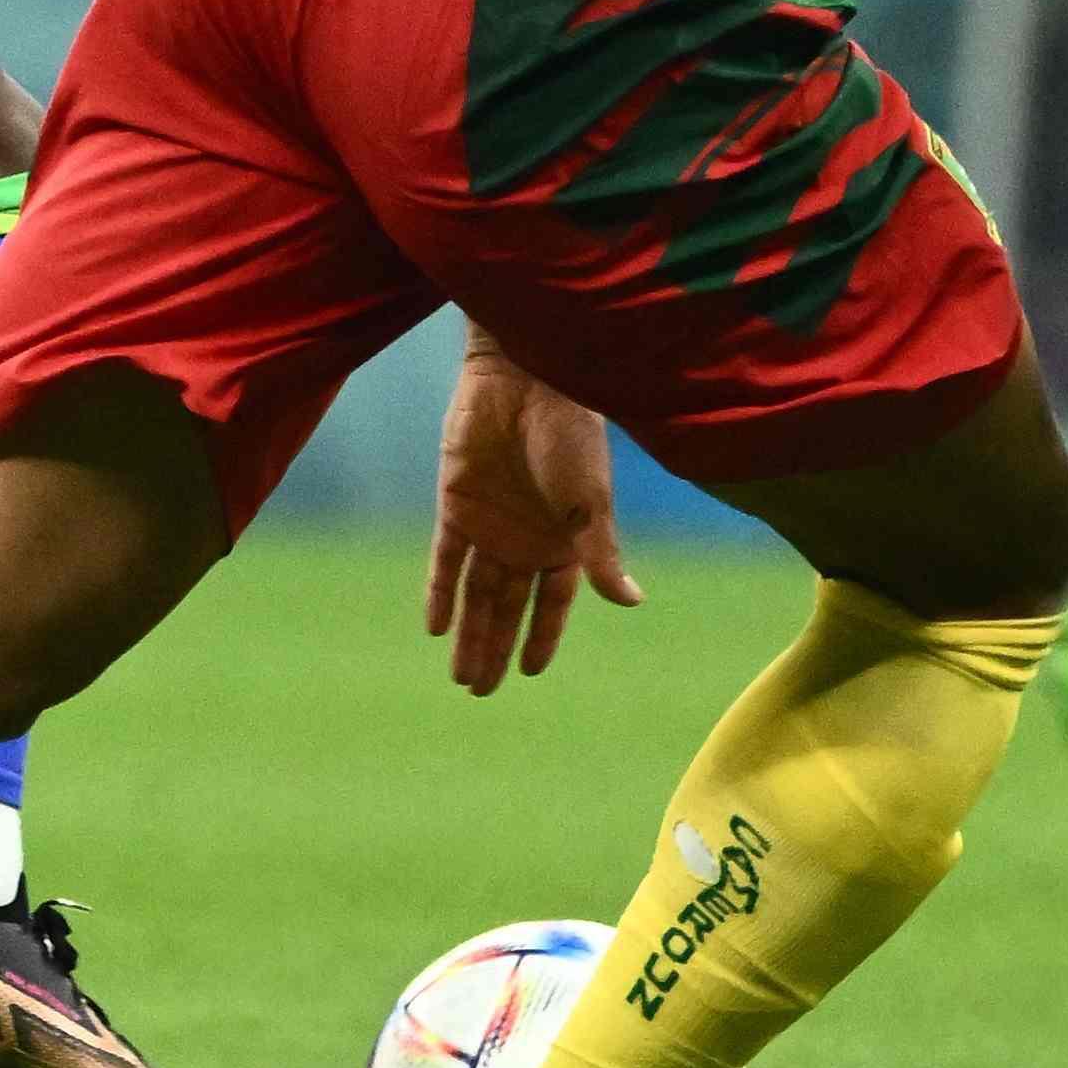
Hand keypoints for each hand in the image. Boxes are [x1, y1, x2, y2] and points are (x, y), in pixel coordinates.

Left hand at [424, 337, 639, 694]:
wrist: (525, 377)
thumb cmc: (571, 433)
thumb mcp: (590, 500)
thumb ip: (601, 554)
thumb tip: (632, 603)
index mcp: (565, 540)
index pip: (552, 603)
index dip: (542, 638)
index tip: (529, 674)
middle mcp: (526, 538)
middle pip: (508, 606)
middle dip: (496, 648)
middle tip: (480, 691)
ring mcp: (489, 523)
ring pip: (475, 592)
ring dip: (467, 632)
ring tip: (460, 675)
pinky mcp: (455, 503)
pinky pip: (444, 560)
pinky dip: (439, 592)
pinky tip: (435, 628)